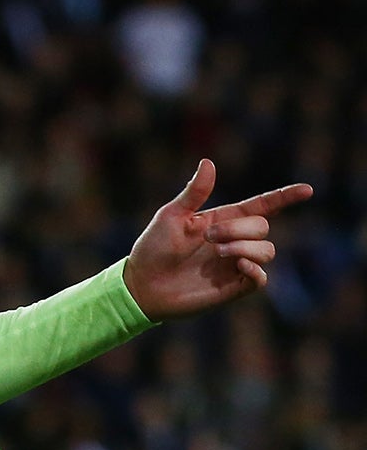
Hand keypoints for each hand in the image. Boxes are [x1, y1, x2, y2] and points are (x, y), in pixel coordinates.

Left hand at [122, 160, 311, 319]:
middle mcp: (235, 241)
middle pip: (262, 226)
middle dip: (239, 229)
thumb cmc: (152, 248)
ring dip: (244, 247)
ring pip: (267, 250)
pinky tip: (239, 264)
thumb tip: (208, 162)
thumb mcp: (171, 216)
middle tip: (208, 238)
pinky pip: (261, 278)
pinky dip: (255, 269)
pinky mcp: (233, 287)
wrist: (141, 285)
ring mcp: (235, 264)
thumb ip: (194, 193)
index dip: (285, 197)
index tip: (307, 190)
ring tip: (217, 253)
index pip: (263, 206)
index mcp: (223, 220)